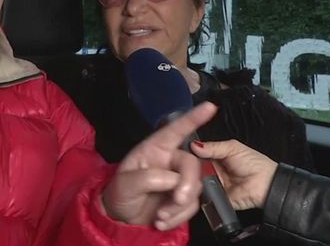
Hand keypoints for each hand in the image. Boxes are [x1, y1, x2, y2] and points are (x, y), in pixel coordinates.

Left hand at [102, 102, 216, 230]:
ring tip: (158, 217)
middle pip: (191, 164)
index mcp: (154, 149)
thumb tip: (173, 179)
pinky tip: (161, 221)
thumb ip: (147, 178)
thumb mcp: (125, 184)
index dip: (193, 118)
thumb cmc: (119, 194)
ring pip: (195, 188)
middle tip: (177, 200)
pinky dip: (178, 217)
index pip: (175, 130)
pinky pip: (192, 206)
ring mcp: (178, 181)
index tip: (210, 107)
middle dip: (187, 184)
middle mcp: (169, 161)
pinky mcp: (183, 199)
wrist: (120, 220)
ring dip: (178, 207)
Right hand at [190, 139, 276, 209]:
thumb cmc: (254, 163)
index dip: (188, 153)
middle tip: (186, 164)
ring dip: (193, 179)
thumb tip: (193, 145)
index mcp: (214, 156)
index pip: (195, 154)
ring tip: (194, 175)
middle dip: (188, 167)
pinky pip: (203, 196)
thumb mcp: (233, 148)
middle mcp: (210, 170)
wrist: (266, 184)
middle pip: (192, 168)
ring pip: (195, 181)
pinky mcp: (215, 198)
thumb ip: (213, 147)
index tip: (181, 152)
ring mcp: (212, 185)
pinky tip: (198, 186)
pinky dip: (200, 192)